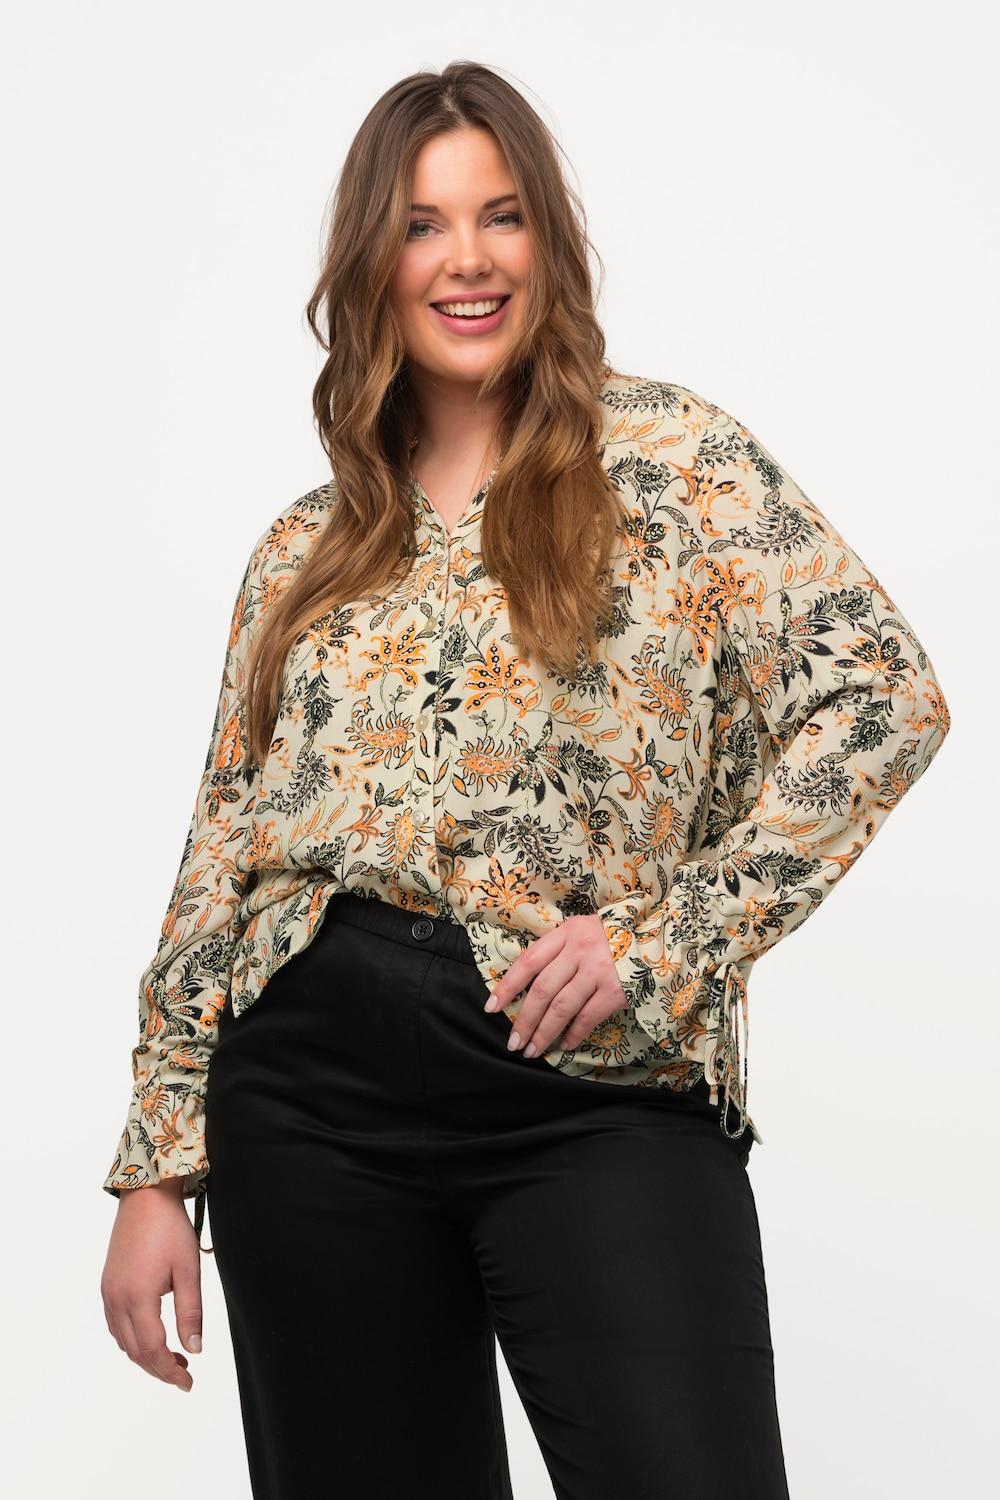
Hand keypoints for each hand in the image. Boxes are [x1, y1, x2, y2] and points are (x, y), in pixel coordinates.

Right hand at [101, 1179, 203, 1389]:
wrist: (145, 1198)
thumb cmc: (170, 1229)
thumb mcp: (188, 1271)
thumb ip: (191, 1313)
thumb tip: (195, 1349)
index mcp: (138, 1297)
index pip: (152, 1350)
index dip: (170, 1371)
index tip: (188, 1383)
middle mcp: (117, 1299)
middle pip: (135, 1351)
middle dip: (159, 1369)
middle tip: (184, 1375)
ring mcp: (108, 1292)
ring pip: (123, 1341)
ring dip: (145, 1356)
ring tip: (174, 1358)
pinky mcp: (108, 1285)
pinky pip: (116, 1325)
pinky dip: (132, 1339)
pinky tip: (152, 1336)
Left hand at [484, 913, 626, 1057]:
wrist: (656, 937)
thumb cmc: (612, 936)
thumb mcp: (582, 931)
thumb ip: (558, 950)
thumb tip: (527, 983)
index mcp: (566, 933)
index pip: (528, 961)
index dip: (507, 986)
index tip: (491, 1008)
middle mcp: (579, 950)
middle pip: (542, 990)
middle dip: (524, 1020)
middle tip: (513, 1042)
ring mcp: (598, 971)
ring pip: (562, 1007)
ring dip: (544, 1033)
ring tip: (532, 1050)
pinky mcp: (616, 990)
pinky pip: (588, 1017)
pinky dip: (574, 1034)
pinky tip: (564, 1045)